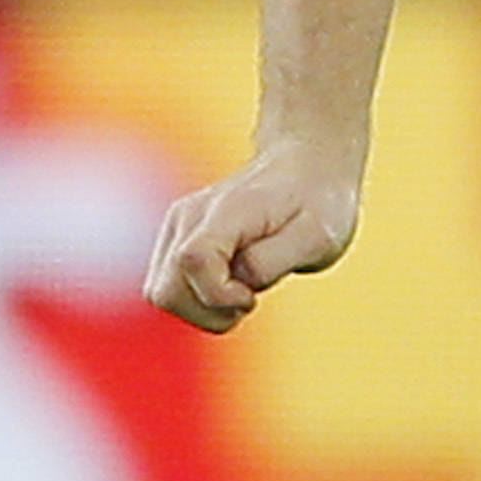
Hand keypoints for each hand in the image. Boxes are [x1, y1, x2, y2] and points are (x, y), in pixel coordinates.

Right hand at [143, 143, 362, 333]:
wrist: (306, 170)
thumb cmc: (317, 204)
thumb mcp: (317, 236)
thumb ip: (272, 261)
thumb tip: (238, 281)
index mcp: (226, 212)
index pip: (192, 260)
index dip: (218, 294)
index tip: (252, 295)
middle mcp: (190, 218)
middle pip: (166, 290)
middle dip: (209, 311)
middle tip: (250, 297)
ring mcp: (178, 228)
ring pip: (162, 295)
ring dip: (203, 309)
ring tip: (243, 291)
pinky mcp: (176, 240)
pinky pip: (171, 289)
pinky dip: (199, 301)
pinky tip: (231, 286)